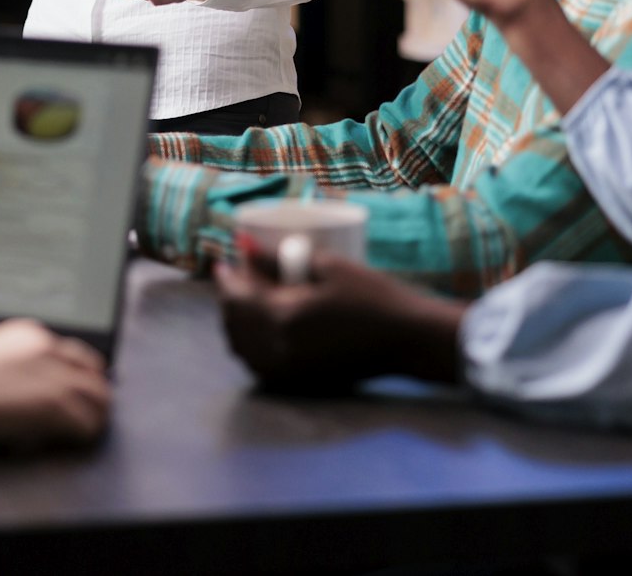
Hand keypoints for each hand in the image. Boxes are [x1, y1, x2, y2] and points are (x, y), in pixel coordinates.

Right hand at [0, 320, 110, 445]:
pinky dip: (80, 437)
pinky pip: (87, 425)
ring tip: (79, 436)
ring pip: (100, 398)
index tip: (74, 397)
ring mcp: (55, 373)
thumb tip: (30, 391)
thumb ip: (14, 366)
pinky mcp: (55, 402)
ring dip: (92, 418)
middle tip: (86, 419)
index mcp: (29, 333)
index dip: (77, 378)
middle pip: (94, 372)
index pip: (74, 354)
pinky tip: (66, 444)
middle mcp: (48, 346)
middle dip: (92, 397)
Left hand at [216, 242, 463, 390]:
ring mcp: (287, 371)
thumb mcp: (326, 267)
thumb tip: (245, 248)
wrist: (407, 340)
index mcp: (282, 318)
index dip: (225, 278)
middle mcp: (277, 350)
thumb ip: (278, 259)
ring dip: (237, 324)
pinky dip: (251, 346)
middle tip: (237, 278)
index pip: (235, 299)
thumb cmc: (373, 297)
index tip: (224, 262)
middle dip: (229, 299)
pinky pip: (258, 365)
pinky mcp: (299, 382)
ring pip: (242, 349)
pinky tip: (263, 330)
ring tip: (248, 301)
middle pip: (234, 325)